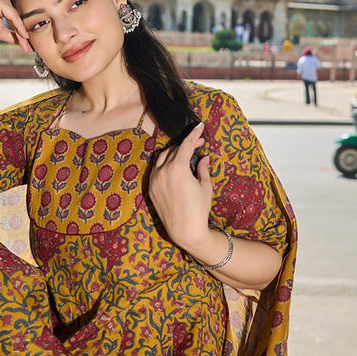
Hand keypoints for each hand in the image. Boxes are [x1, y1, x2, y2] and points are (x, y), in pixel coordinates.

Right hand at [0, 0, 31, 52]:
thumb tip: (26, 42)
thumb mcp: (0, 31)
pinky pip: (13, 15)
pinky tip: (24, 37)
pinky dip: (19, 27)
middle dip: (24, 33)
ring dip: (23, 33)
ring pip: (17, 17)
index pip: (18, 16)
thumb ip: (12, 34)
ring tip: (27, 47)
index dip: (24, 31)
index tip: (31, 46)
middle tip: (31, 49)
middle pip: (19, 16)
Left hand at [149, 123, 212, 251]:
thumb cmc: (199, 209)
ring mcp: (155, 180)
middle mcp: (163, 171)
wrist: (185, 230)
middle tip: (198, 144)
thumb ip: (203, 169)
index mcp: (177, 168)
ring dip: (174, 153)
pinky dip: (165, 164)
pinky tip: (174, 166)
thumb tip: (204, 157)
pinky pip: (156, 169)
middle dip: (186, 145)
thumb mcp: (205, 186)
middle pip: (174, 150)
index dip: (194, 134)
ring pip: (162, 157)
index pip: (186, 145)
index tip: (200, 125)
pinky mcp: (151, 188)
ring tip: (186, 154)